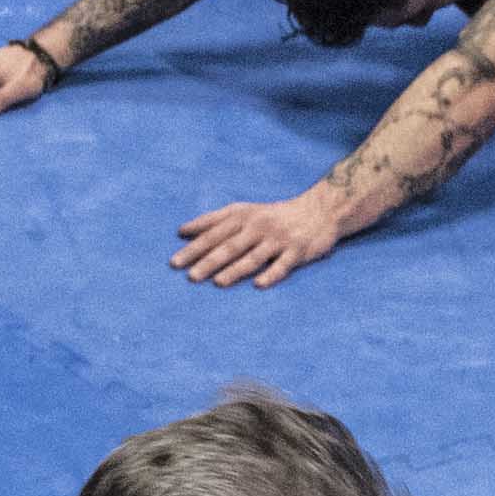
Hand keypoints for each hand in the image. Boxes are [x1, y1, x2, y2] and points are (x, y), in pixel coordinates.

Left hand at [173, 189, 350, 288]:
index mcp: (243, 216)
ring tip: (217, 282)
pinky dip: (271, 274)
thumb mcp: (244, 210)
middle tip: (189, 276)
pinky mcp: (297, 251)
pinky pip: (282, 265)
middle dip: (208, 261)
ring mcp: (278, 239)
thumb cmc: (273, 215)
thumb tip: (182, 231)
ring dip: (234, 270)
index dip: (194, 246)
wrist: (319, 210)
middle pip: (229, 245)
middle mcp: (258, 226)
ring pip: (253, 256)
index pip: (213, 232)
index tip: (174, 262)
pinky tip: (258, 285)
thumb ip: (214, 220)